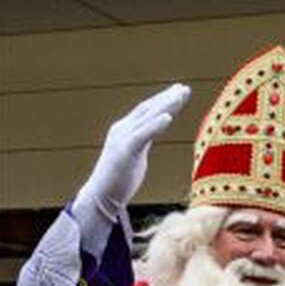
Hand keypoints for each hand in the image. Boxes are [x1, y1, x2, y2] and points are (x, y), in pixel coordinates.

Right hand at [76, 84, 191, 219]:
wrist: (99, 197)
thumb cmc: (118, 180)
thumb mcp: (134, 155)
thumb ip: (142, 141)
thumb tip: (152, 133)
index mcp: (124, 130)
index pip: (146, 110)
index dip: (162, 100)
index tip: (179, 91)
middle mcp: (122, 130)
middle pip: (148, 109)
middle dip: (167, 97)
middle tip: (184, 88)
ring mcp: (122, 139)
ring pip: (147, 117)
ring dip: (166, 105)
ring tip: (181, 95)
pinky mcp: (125, 151)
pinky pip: (143, 134)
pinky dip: (156, 124)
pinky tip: (168, 117)